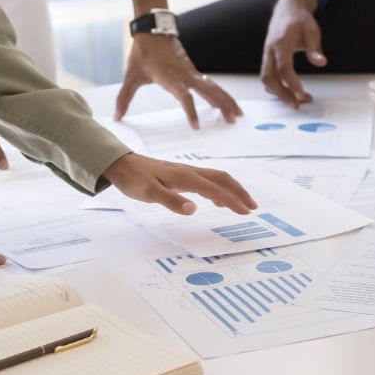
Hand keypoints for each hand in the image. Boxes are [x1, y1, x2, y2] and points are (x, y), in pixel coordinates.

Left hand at [102, 152, 257, 216]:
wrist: (121, 164)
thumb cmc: (133, 179)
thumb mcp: (148, 193)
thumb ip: (171, 201)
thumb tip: (194, 209)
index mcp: (185, 177)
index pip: (215, 190)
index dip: (232, 200)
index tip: (246, 211)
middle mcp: (190, 172)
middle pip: (222, 179)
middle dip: (239, 192)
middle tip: (252, 207)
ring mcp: (186, 171)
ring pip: (216, 178)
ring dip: (232, 189)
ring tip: (242, 203)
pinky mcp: (181, 174)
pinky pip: (207, 179)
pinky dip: (218, 188)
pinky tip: (216, 199)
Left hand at [114, 32, 242, 127]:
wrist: (153, 30)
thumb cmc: (142, 53)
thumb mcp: (131, 76)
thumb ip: (124, 98)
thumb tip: (116, 117)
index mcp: (170, 77)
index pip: (184, 96)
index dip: (191, 111)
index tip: (196, 126)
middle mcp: (185, 75)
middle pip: (208, 91)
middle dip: (221, 105)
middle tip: (231, 121)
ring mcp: (192, 72)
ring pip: (213, 87)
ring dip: (226, 100)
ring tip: (237, 115)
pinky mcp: (194, 70)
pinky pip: (211, 83)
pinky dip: (221, 94)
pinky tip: (227, 104)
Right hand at [259, 0, 323, 104]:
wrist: (287, 8)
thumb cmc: (300, 19)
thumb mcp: (312, 30)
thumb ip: (314, 48)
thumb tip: (321, 63)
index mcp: (281, 42)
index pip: (284, 67)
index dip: (291, 83)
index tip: (302, 96)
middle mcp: (270, 49)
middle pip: (269, 77)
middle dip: (282, 93)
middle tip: (298, 104)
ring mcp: (266, 54)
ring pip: (266, 78)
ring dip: (278, 93)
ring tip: (295, 102)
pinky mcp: (267, 58)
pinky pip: (267, 76)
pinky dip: (275, 87)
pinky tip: (288, 93)